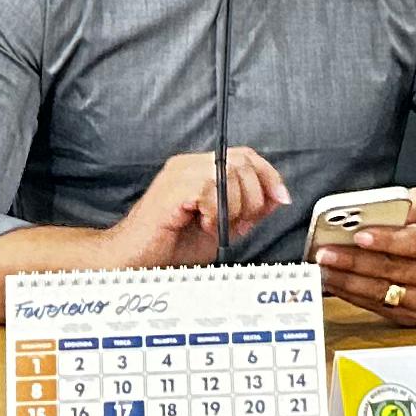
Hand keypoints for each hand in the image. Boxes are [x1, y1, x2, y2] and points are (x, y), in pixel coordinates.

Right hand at [111, 147, 287, 266]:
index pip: (244, 155)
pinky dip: (216, 213)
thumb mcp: (220, 229)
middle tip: (242, 224)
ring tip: (217, 227)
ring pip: (230, 174)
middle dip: (255, 197)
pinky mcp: (173, 188)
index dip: (269, 174)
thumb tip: (276, 198)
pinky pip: (210, 190)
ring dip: (235, 207)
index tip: (281, 199)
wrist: (134, 260)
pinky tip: (204, 225)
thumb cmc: (169, 246)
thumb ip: (247, 212)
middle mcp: (189, 164)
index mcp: (199, 169)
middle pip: (242, 161)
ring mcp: (179, 172)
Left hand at [317, 188, 415, 324]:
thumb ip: (412, 201)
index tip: (358, 236)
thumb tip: (384, 205)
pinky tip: (337, 283)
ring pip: (381, 292)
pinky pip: (379, 307)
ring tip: (324, 268)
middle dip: (353, 261)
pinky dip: (353, 296)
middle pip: (390, 269)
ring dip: (347, 281)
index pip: (412, 243)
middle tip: (325, 253)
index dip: (385, 240)